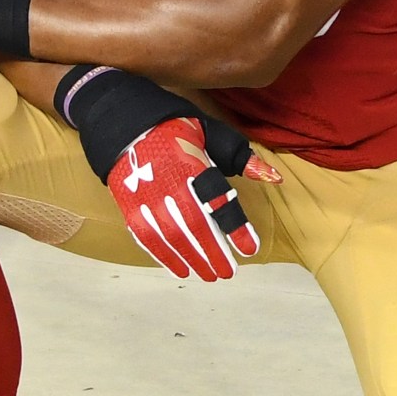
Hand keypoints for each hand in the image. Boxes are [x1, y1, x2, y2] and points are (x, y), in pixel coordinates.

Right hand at [57, 66, 280, 281]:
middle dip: (213, 251)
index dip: (234, 226)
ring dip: (192, 258)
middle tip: (229, 272)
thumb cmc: (175, 127)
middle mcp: (167, 182)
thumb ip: (239, 157)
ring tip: (210, 275)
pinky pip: (147, 237)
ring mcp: (145, 195)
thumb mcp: (209, 132)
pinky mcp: (129, 205)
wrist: (122, 121)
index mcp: (191, 162)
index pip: (216, 199)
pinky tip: (181, 269)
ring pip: (171, 235)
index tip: (250, 248)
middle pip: (194, 224)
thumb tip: (274, 177)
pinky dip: (164, 256)